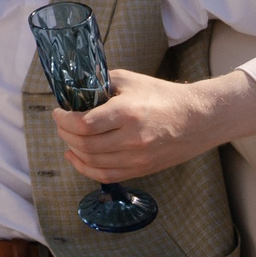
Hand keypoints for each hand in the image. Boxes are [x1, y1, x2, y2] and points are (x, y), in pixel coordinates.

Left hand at [52, 68, 255, 182]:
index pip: (85, 123)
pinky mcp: (142, 169)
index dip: (64, 119)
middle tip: (60, 122)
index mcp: (127, 113)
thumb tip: (76, 87)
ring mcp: (137, 158)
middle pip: (85, 144)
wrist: (197, 119)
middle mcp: (131, 139)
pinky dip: (86, 170)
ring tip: (67, 138)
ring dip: (73, 150)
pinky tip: (76, 158)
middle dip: (65, 133)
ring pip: (94, 162)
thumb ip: (102, 83)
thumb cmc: (163, 96)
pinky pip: (107, 175)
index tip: (57, 111)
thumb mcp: (131, 81)